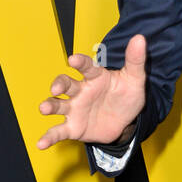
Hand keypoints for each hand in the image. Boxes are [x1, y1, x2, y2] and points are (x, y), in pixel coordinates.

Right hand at [36, 33, 146, 149]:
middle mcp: (80, 91)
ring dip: (50, 105)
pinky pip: (58, 131)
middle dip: (59, 84)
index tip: (73, 60)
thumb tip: (140, 38)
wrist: (127, 123)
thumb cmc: (127, 97)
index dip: (79, 63)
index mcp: (95, 77)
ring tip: (44, 108)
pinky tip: (41, 144)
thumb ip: (135, 60)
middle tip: (57, 88)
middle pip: (65, 84)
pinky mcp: (73, 127)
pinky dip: (49, 137)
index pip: (85, 67)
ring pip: (58, 104)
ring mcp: (74, 109)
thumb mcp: (135, 79)